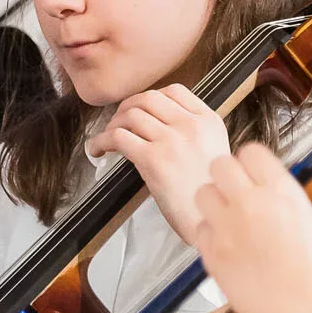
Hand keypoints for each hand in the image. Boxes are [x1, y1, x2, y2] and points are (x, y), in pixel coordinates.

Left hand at [86, 86, 229, 238]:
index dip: (150, 97)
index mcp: (209, 122)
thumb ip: (194, 135)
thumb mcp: (214, 154)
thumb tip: (159, 127)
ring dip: (112, 125)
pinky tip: (97, 150)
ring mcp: (172, 140)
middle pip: (148, 98)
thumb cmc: (207, 196)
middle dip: (127, 107)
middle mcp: (191, 126)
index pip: (175, 91)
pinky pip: (118, 137)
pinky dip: (101, 141)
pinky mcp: (153, 159)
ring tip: (107, 139)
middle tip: (118, 122)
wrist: (209, 221)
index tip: (139, 109)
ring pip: (130, 115)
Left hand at [188, 145, 311, 312]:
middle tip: (237, 195)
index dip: (250, 162)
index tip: (255, 177)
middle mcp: (251, 204)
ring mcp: (226, 228)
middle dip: (226, 176)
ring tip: (227, 218)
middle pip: (219, 165)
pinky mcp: (210, 254)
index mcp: (284, 194)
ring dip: (212, 202)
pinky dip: (207, 233)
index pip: (251, 151)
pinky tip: (224, 246)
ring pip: (202, 193)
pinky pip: (198, 228)